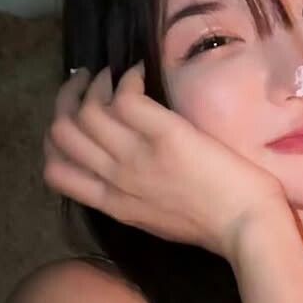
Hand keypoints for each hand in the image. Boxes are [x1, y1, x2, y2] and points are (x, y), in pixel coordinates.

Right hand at [44, 64, 286, 258]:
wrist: (247, 227)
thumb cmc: (213, 226)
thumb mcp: (157, 221)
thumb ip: (133, 198)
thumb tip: (123, 175)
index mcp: (114, 205)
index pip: (55, 172)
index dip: (54, 141)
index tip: (74, 122)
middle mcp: (117, 179)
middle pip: (61, 132)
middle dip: (67, 99)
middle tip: (87, 82)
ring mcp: (137, 157)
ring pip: (87, 111)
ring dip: (97, 83)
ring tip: (116, 75)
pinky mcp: (165, 136)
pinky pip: (126, 97)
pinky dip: (128, 78)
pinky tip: (141, 74)